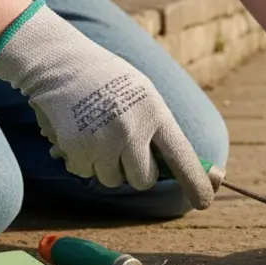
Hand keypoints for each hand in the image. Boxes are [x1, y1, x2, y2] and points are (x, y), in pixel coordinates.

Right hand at [0, 0, 214, 209]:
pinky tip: (80, 133)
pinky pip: (85, 173)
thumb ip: (162, 132)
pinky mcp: (77, 149)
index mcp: (155, 113)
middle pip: (144, 180)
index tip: (204, 201)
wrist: (61, 63)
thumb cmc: (109, 81)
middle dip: (136, 172)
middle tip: (125, 149)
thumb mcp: (144, 96)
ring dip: (107, 166)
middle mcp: (132, 130)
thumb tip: (192, 169)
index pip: (182, 156)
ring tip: (99, 133)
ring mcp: (103, 141)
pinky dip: (82, 160)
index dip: (195, 182)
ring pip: (113, 180)